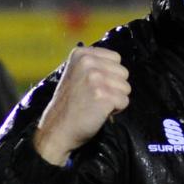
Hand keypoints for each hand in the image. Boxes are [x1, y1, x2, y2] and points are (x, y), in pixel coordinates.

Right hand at [33, 46, 130, 165]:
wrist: (57, 129)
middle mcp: (88, 62)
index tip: (94, 86)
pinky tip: (99, 112)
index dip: (110, 75)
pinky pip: (124, 101)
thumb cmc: (69, 105)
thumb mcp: (76, 74)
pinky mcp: (102, 95)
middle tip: (96, 97)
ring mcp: (95, 78)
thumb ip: (95, 65)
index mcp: (81, 54)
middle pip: (123, 72)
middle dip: (114, 87)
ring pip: (126, 87)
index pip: (116, 58)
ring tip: (97, 104)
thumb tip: (117, 66)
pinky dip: (116, 110)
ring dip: (115, 99)